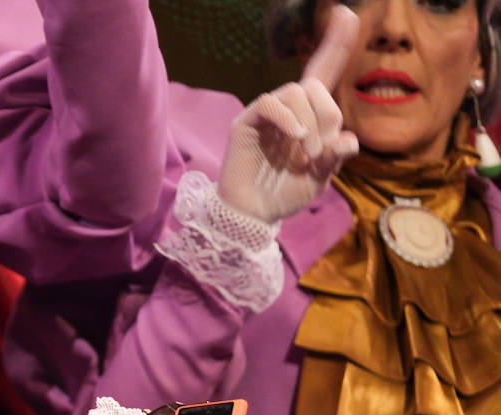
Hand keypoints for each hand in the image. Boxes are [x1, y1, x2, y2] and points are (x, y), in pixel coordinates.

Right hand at [218, 5, 359, 223]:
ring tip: (306, 153)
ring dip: (309, 123)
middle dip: (328, 115)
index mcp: (309, 115)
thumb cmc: (284, 194)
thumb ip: (334, 157)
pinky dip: (287, 119)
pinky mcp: (246, 123)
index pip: (323, 71)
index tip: (347, 14)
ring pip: (295, 92)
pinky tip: (295, 139)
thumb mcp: (320, 179)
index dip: (336, 43)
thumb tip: (347, 140)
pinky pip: (270, 103)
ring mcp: (266, 114)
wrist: (253, 215)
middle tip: (321, 150)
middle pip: (316, 86)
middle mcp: (288, 109)